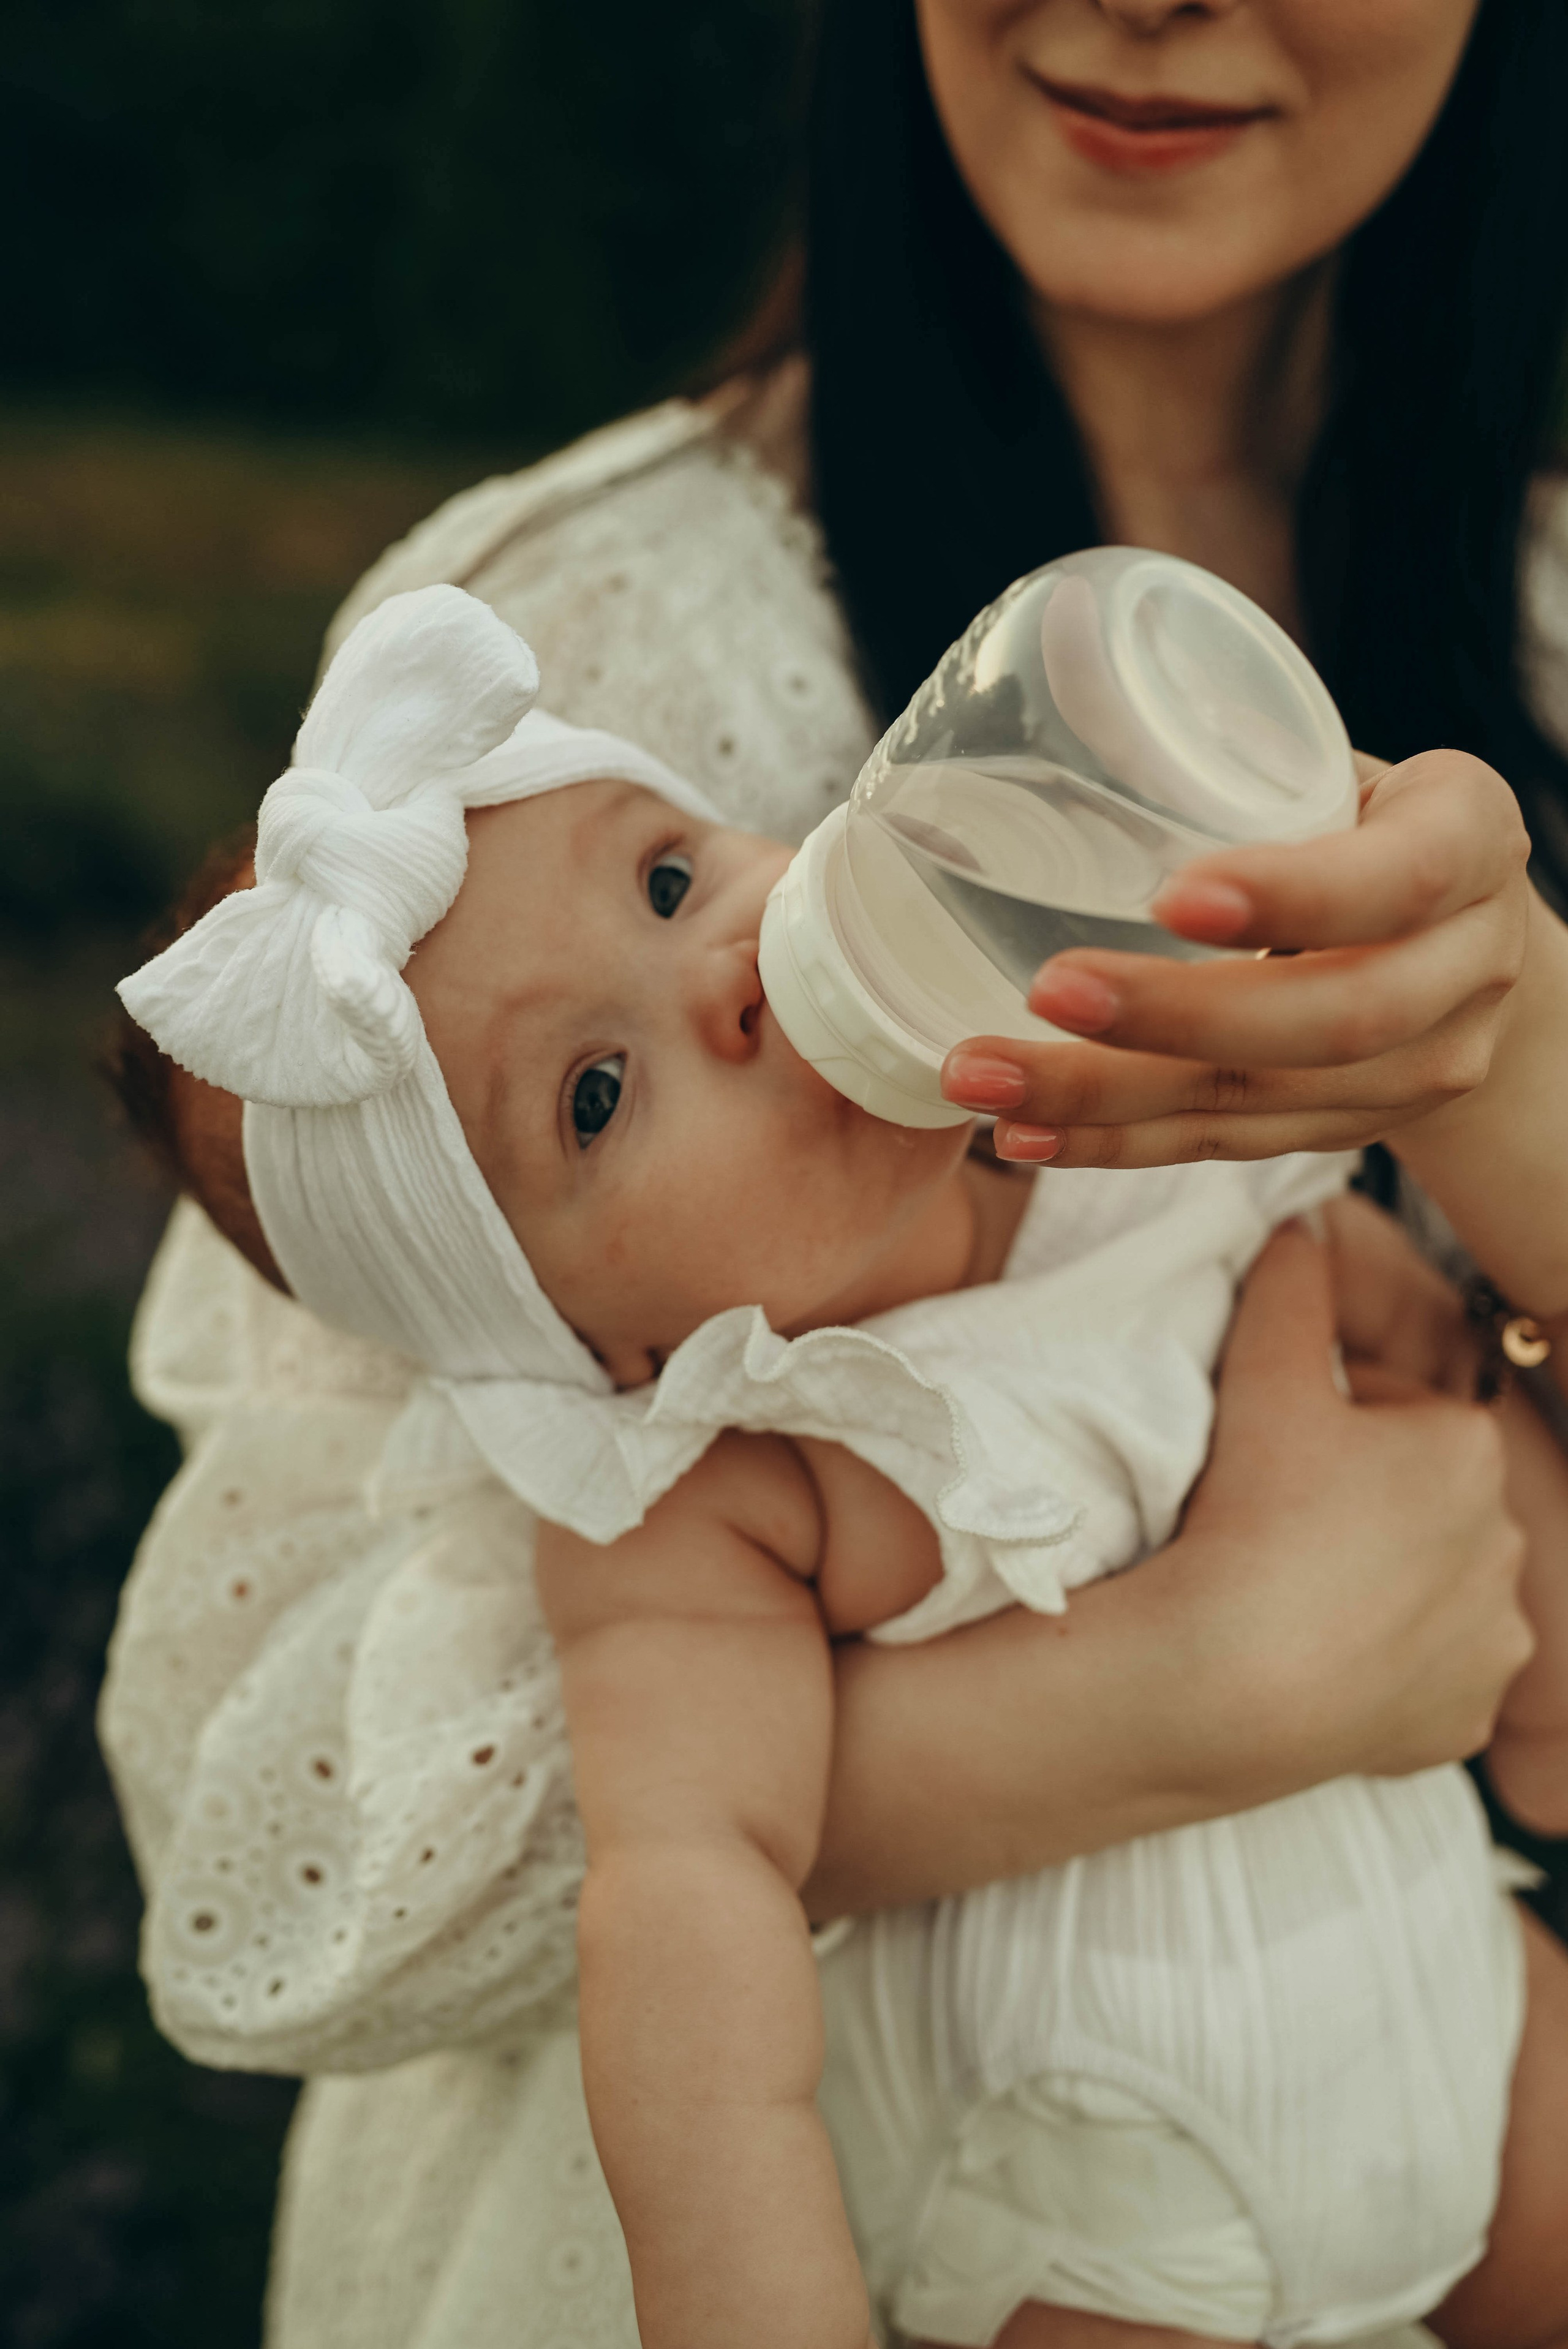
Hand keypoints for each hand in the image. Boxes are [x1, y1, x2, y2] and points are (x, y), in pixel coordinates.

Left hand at [941, 750, 1530, 1167]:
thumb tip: (1059, 654)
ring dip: (1109, 1098)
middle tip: (1047, 988)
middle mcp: (1466, 969)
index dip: (1291, 895)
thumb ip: (1242, 747)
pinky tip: (1023, 1133)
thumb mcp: (1339, 764)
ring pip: (1265, 1099)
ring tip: (984, 1076)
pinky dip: (1116, 1145)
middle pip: (1332, 1020)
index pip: (1394, 879)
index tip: (1172, 895)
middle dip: (1175, 1017)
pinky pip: (1228, 1147)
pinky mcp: (1353, 1129)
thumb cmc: (1366, 821)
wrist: (1462, 937)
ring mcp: (1420, 1067)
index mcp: (1469, 842)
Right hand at [1174, 1221, 1530, 1787]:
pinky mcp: (1461, 1716)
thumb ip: (1289, 1290)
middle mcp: (1504, 1542)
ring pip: (1431, 1589)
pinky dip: (1383, 1668)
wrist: (1229, 1678)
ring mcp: (1488, 1638)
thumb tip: (1300, 1229)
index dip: (1331, 1422)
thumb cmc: (1250, 1519)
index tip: (1276, 1448)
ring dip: (1379, 1581)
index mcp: (1465, 1449)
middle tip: (1275, 1518)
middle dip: (1363, 1501)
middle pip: (1419, 1501)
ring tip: (1296, 1589)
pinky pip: (1426, 1677)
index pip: (1397, 1411)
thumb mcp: (1261, 1375)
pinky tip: (1322, 1657)